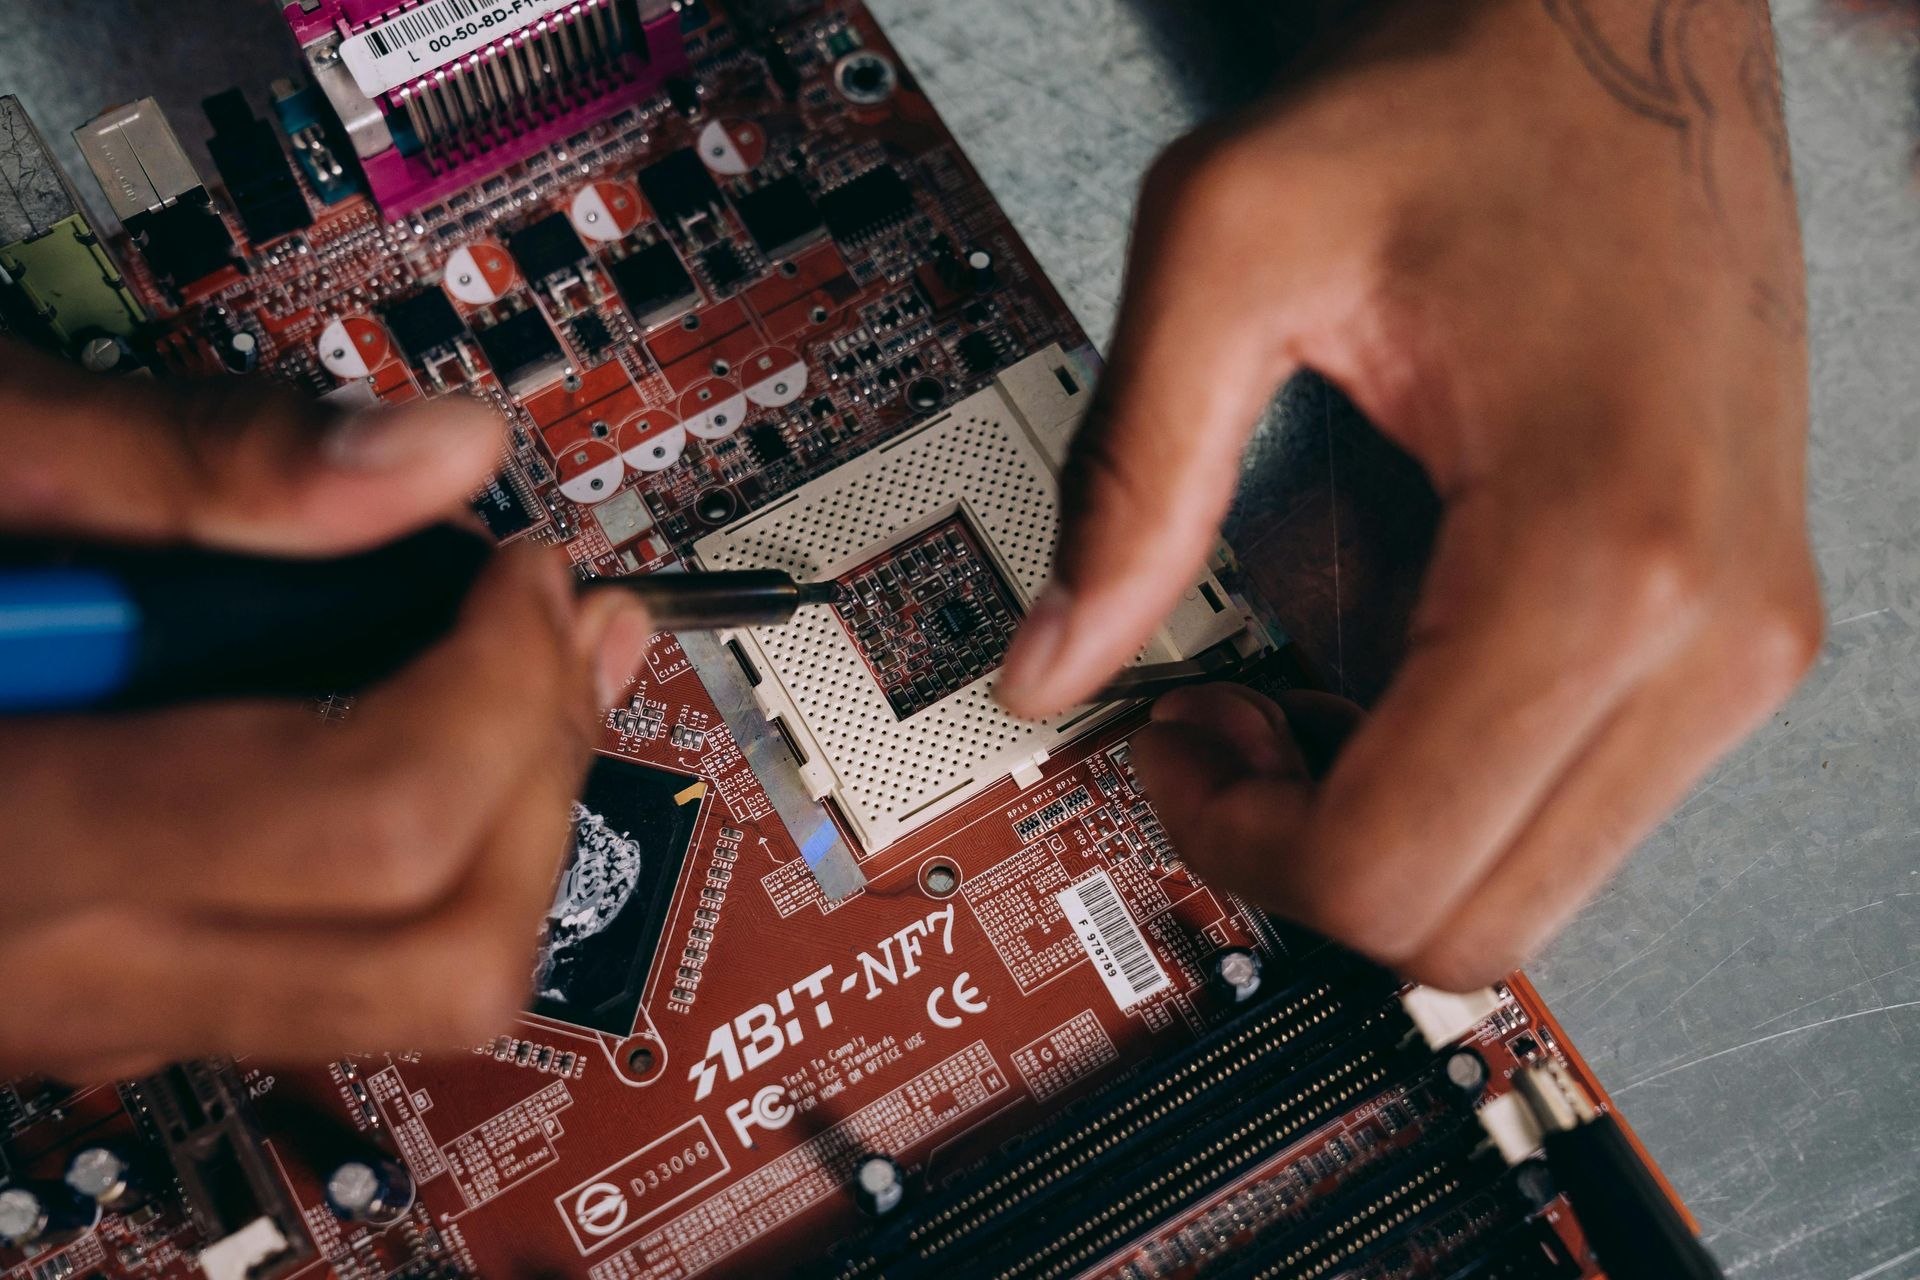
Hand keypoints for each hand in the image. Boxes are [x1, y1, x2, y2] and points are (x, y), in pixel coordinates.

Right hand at [0, 345, 652, 1078]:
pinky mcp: (77, 1001)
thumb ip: (173, 459)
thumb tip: (436, 451)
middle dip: (538, 776)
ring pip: (397, 993)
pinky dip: (404, 852)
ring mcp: (62, 1017)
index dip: (503, 681)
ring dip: (495, 821)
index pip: (371, 824)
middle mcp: (39, 978)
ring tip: (497, 658)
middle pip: (437, 957)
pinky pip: (310, 972)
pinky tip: (394, 717)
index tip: (525, 566)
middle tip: (546, 623)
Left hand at [996, 1, 1819, 987]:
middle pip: (1467, 925)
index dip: (1236, 840)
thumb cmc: (1470, 101)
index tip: (1172, 737)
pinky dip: (1452, 790)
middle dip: (1303, 865)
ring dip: (1380, 835)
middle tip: (1218, 728)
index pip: (1394, 863)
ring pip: (1528, 891)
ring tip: (1295, 688)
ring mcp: (1740, 644)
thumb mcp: (1236, 243)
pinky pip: (1572, 809)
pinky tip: (1382, 667)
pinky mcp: (1732, 631)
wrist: (1626, 34)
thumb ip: (1130, 471)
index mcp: (1599, 552)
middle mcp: (1709, 632)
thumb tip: (1049, 660)